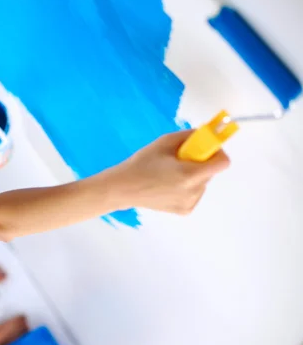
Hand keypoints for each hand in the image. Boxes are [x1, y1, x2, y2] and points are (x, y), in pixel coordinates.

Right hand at [111, 130, 230, 214]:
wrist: (123, 188)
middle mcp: (193, 191)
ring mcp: (190, 203)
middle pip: (210, 172)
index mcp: (190, 174)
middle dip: (200, 163)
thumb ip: (189, 136)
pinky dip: (187, 187)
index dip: (215, 152)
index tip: (202, 149)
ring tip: (169, 174)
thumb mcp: (164, 142)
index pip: (222, 162)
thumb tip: (205, 134)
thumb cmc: (141, 164)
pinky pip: (194, 194)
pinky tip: (168, 185)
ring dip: (193, 176)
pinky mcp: (184, 210)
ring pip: (203, 183)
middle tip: (178, 160)